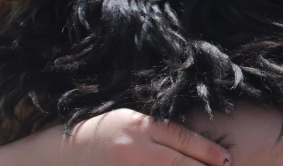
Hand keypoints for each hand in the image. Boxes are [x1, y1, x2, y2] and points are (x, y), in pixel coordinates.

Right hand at [64, 108, 231, 165]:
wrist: (56, 154)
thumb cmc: (96, 135)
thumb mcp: (126, 122)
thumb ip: (155, 130)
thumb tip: (190, 144)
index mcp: (138, 125)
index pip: (182, 139)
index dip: (208, 151)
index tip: (226, 160)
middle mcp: (134, 147)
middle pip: (179, 163)